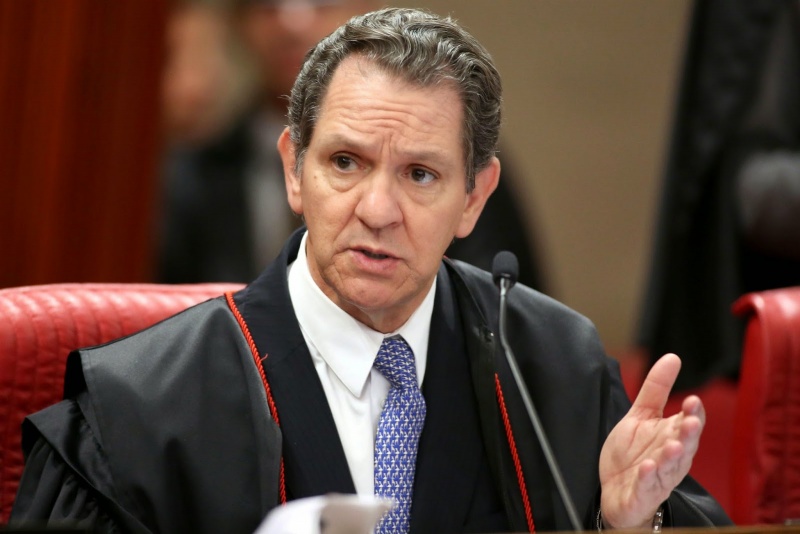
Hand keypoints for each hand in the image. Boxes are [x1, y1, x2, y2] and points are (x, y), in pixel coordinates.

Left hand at [598, 353, 704, 527]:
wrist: (617, 492)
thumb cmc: (634, 453)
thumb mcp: (640, 416)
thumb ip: (656, 389)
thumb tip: (673, 357)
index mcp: (672, 436)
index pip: (687, 423)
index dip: (692, 414)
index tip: (692, 400)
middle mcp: (671, 458)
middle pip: (685, 446)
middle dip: (688, 435)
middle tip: (691, 422)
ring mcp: (658, 478)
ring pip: (670, 468)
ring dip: (672, 457)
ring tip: (673, 445)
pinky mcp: (642, 494)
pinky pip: (647, 487)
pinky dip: (647, 478)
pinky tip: (647, 467)